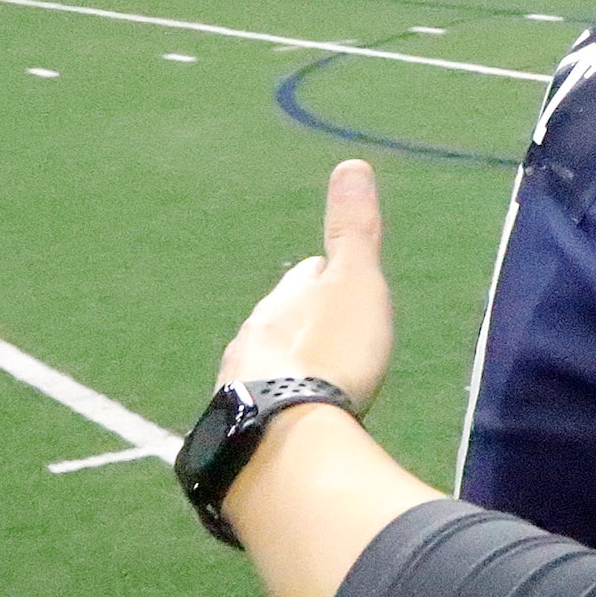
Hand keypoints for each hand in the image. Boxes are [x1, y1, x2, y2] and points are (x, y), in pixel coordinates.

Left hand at [218, 160, 392, 409]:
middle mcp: (251, 336)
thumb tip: (352, 164)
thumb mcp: (356, 283)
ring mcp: (240, 382)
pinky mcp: (239, 426)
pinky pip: (263, 404)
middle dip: (307, 325)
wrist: (289, 433)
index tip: (348, 286)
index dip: (330, 278)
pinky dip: (280, 404)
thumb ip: (352, 230)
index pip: (307, 277)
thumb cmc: (333, 352)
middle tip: (337, 339)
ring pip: (267, 363)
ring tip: (314, 382)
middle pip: (283, 321)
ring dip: (290, 367)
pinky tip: (293, 418)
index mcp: (281, 299)